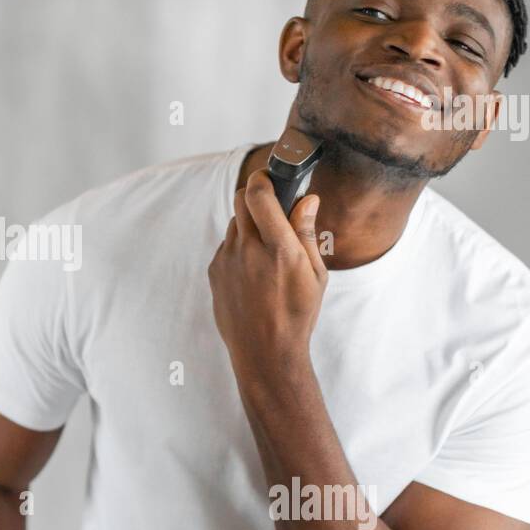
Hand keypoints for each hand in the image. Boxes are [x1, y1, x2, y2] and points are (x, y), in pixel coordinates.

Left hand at [207, 163, 325, 389]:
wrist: (264, 352)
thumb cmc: (297, 315)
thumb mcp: (315, 275)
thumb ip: (307, 233)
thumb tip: (308, 199)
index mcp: (279, 248)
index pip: (259, 193)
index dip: (263, 177)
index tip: (272, 176)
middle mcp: (248, 250)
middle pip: (241, 200)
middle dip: (256, 197)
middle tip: (273, 209)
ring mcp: (226, 261)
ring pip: (235, 224)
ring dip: (250, 226)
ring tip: (268, 252)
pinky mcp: (214, 272)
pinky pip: (226, 246)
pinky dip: (239, 248)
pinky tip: (254, 272)